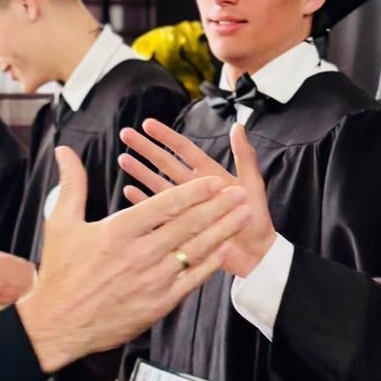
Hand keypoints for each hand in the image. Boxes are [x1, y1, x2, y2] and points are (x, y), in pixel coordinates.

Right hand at [17, 147, 248, 373]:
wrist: (58, 324)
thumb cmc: (59, 274)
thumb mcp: (61, 224)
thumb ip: (71, 185)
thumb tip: (65, 151)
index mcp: (118, 231)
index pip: (164, 205)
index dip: (193, 192)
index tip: (213, 181)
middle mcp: (139, 254)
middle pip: (188, 225)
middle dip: (218, 207)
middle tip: (240, 193)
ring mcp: (151, 280)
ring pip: (194, 250)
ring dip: (222, 231)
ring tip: (242, 216)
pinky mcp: (157, 304)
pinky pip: (190, 281)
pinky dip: (209, 264)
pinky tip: (224, 251)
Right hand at [119, 120, 276, 277]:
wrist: (256, 255)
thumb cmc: (257, 220)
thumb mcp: (252, 185)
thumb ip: (244, 156)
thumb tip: (238, 126)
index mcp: (209, 175)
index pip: (184, 150)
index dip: (166, 137)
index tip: (148, 125)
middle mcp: (195, 189)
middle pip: (165, 164)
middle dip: (145, 149)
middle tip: (126, 135)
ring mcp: (186, 208)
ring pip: (158, 186)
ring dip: (141, 172)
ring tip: (123, 159)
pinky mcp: (180, 226)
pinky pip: (158, 213)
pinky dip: (144, 203)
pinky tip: (129, 193)